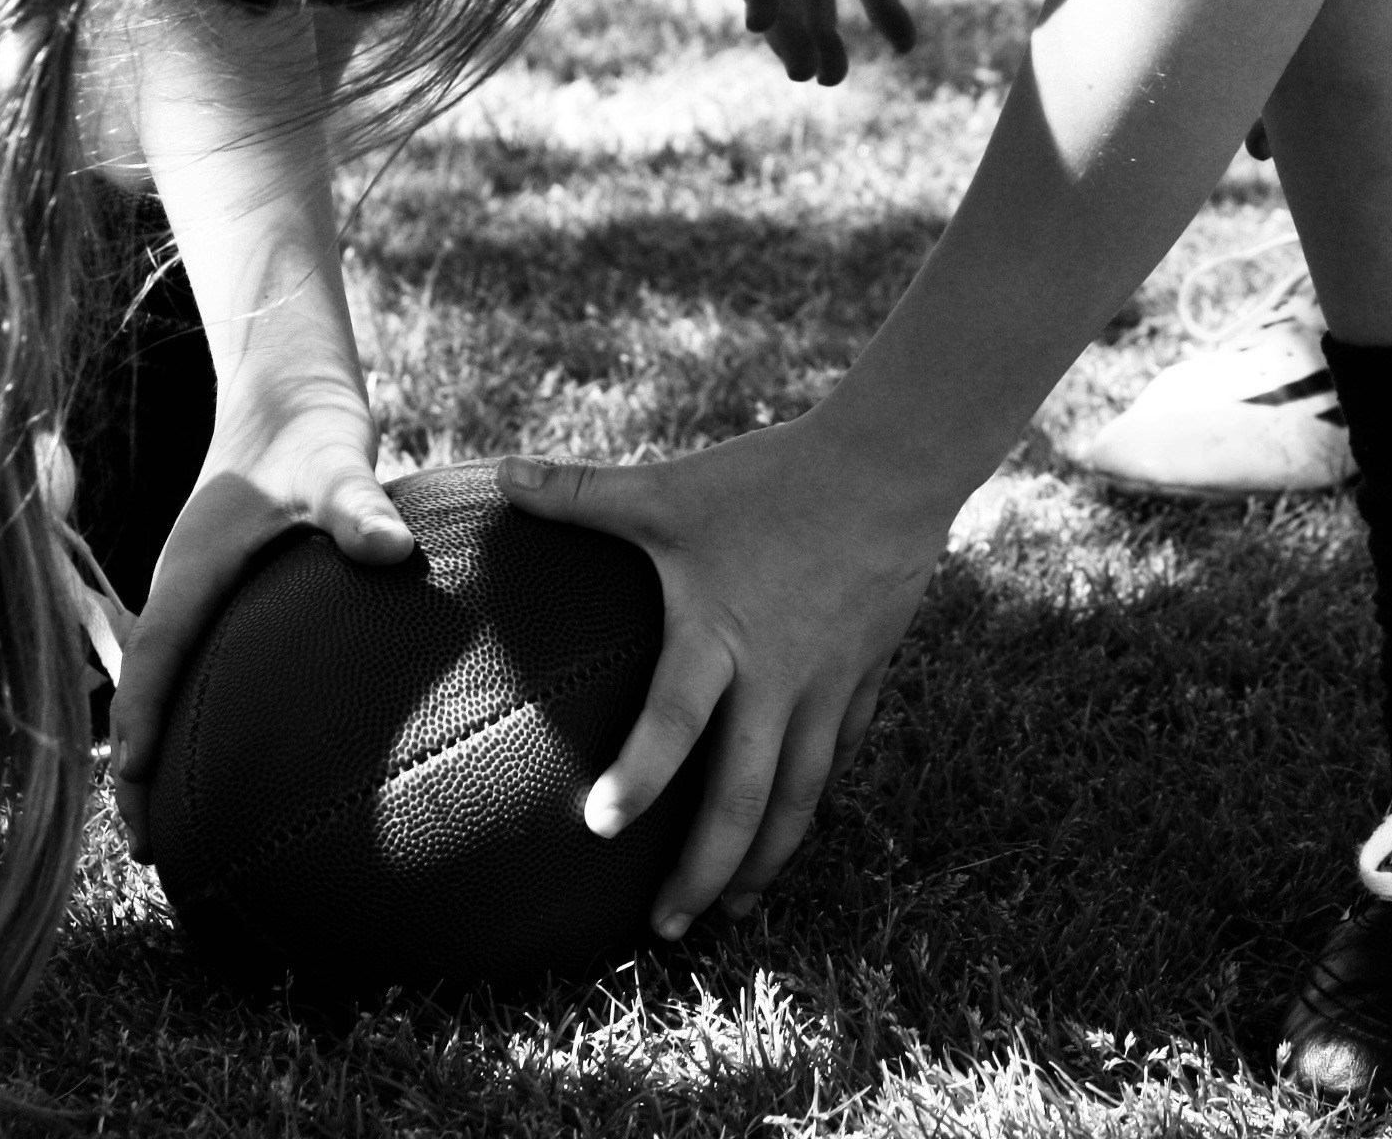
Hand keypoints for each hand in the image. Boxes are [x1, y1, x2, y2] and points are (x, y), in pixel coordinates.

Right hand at [110, 399, 410, 856]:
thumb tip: (392, 551)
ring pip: (168, 685)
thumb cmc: (308, 427)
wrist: (290, 392)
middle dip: (141, 769)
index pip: (153, 660)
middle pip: (148, 692)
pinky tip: (236, 760)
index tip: (134, 789)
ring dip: (166, 749)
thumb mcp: (336, 464)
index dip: (141, 724)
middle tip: (154, 848)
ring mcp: (202, 596)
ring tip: (181, 830)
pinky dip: (196, 716)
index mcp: (191, 571)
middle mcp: (184, 590)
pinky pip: (197, 667)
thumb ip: (360, 508)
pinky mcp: (228, 595)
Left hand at [497, 420, 950, 935]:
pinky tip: (792, 826)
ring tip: (735, 912)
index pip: (676, 721)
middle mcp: (776, 677)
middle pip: (746, 796)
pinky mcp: (863, 675)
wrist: (893, 464)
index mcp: (720, 636)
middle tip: (668, 928)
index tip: (599, 828)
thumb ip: (583, 493)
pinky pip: (838, 754)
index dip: (639, 776)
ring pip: (800, 795)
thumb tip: (498, 473)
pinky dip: (812, 798)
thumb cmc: (772, 477)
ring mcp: (826, 684)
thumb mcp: (670, 488)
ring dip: (765, 859)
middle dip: (707, 870)